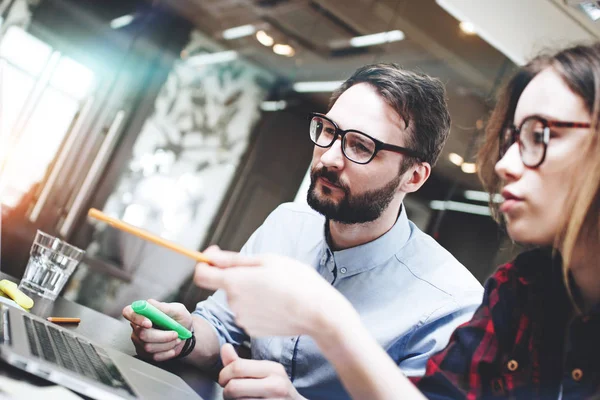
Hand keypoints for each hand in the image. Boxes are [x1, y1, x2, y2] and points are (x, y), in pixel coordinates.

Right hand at [122, 299, 192, 360]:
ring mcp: (139, 341)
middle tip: (175, 333)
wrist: (186, 334)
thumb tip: (149, 303)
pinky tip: (172, 346)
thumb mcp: (177, 310)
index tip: (149, 323)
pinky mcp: (144, 353)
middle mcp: (137, 327)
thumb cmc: (180, 319)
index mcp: (142, 312)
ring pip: (148, 347)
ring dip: (167, 344)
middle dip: (162, 336)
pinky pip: (154, 356)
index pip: (128, 312)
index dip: (136, 318)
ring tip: (176, 338)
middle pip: (142, 334)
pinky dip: (167, 352)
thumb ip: (163, 307)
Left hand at [193, 247, 352, 336]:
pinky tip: (276, 304)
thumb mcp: (267, 260)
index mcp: (235, 281)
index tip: (215, 259)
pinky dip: (257, 307)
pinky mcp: (252, 330)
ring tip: (275, 289)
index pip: (201, 275)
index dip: (205, 264)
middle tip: (264, 273)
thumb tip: (209, 256)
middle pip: (225, 285)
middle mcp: (234, 303)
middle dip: (238, 277)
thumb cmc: (296, 281)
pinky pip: (248, 313)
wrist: (317, 312)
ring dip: (250, 292)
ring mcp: (242, 319)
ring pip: (238, 299)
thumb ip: (233, 259)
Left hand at [219, 344, 302, 399]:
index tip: (224, 380)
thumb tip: (225, 347)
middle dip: (226, 391)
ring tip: (240, 399)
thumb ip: (241, 363)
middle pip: (234, 387)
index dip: (224, 374)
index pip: (238, 367)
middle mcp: (276, 386)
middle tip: (229, 393)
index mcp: (274, 369)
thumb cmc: (276, 389)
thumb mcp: (264, 373)